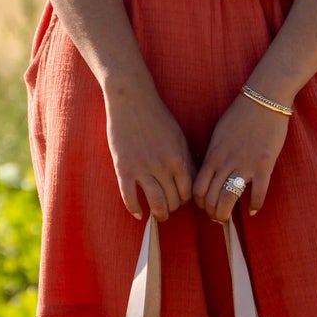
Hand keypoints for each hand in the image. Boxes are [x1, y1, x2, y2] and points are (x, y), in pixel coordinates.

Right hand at [104, 79, 194, 219]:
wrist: (131, 100)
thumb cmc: (157, 117)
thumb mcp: (178, 137)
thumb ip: (186, 159)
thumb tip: (192, 181)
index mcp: (179, 158)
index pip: (188, 192)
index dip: (186, 200)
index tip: (181, 201)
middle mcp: (163, 166)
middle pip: (173, 200)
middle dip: (173, 208)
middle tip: (169, 209)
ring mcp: (143, 168)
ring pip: (156, 202)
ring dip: (159, 214)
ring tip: (157, 215)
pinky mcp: (124, 168)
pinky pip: (129, 196)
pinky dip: (134, 208)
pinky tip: (138, 213)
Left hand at [193, 92, 290, 221]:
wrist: (264, 100)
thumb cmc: (240, 114)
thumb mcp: (218, 134)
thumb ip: (213, 154)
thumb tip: (209, 172)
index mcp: (213, 155)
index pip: (198, 187)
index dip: (199, 202)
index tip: (205, 206)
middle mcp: (226, 163)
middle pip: (211, 197)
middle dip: (211, 212)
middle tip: (216, 217)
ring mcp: (245, 165)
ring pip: (228, 199)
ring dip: (225, 213)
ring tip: (228, 218)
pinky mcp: (264, 165)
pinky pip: (258, 193)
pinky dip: (255, 205)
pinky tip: (253, 210)